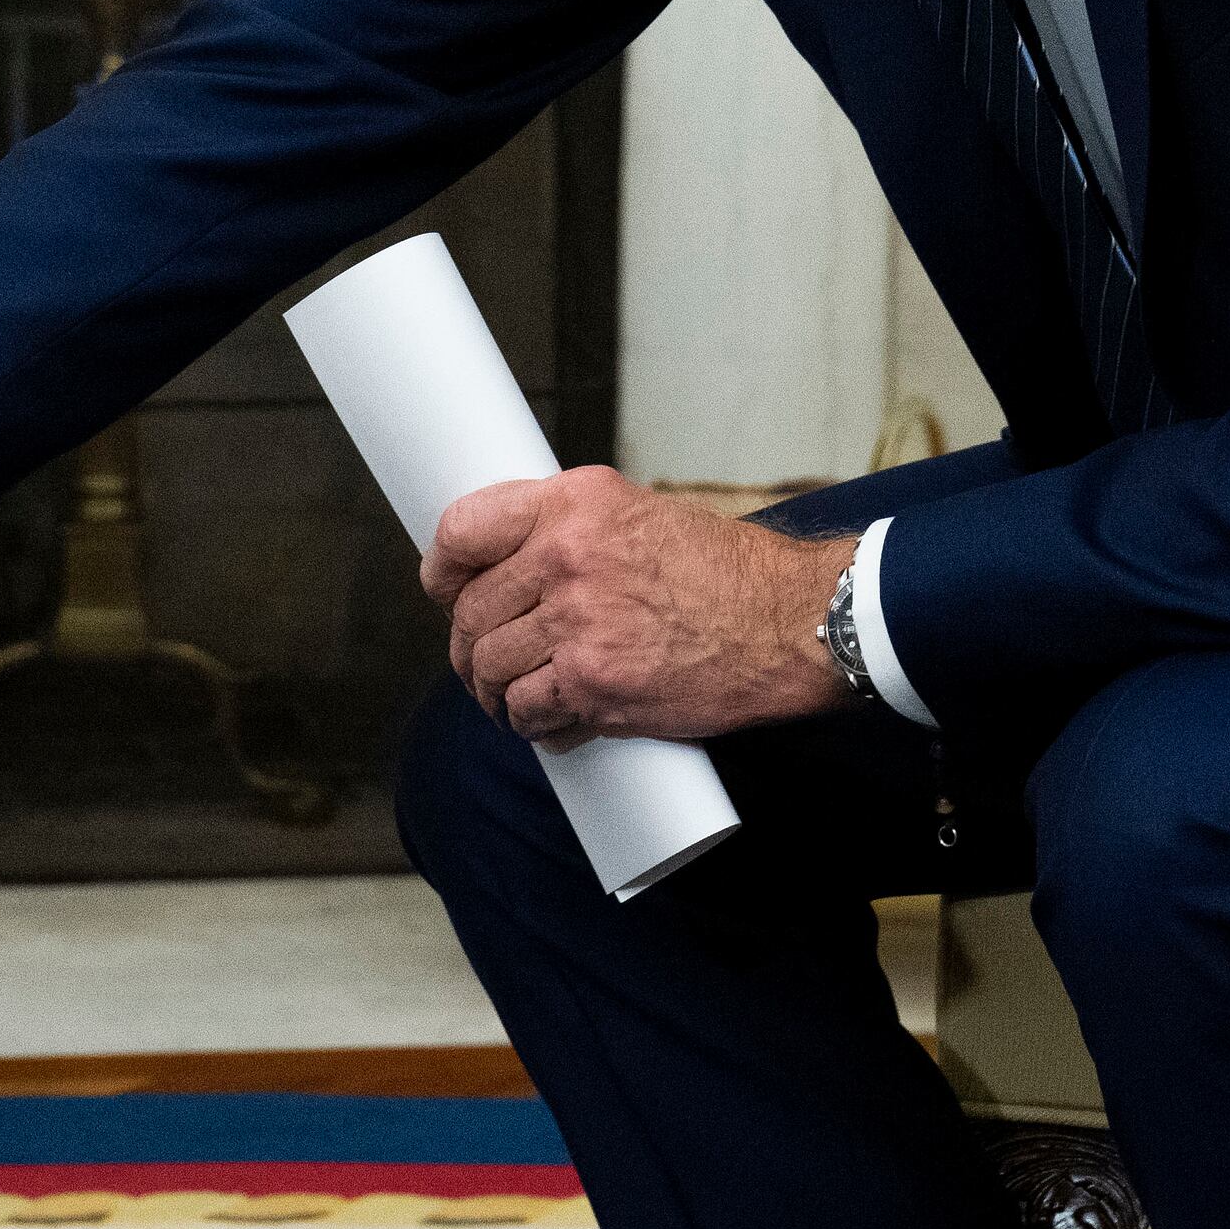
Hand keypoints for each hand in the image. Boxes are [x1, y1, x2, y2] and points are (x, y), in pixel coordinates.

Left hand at [424, 467, 852, 742]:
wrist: (788, 622)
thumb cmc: (722, 571)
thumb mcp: (637, 513)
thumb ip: (567, 528)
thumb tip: (502, 563)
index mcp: (573, 503)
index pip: (461, 531)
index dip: (441, 569)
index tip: (444, 588)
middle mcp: (567, 557)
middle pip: (470, 612)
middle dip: (470, 645)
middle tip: (484, 661)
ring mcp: (579, 624)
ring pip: (491, 667)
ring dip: (494, 692)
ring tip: (515, 697)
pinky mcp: (596, 685)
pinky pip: (528, 712)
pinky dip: (532, 724)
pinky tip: (552, 720)